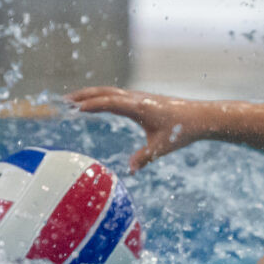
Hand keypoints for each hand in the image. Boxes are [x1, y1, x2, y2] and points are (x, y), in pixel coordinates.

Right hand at [67, 87, 207, 171]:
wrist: (200, 117)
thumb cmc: (181, 131)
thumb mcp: (161, 147)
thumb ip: (144, 158)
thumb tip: (130, 171)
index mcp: (139, 107)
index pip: (110, 102)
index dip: (92, 105)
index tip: (75, 108)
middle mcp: (137, 98)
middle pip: (105, 92)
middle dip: (84, 95)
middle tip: (63, 101)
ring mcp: (138, 97)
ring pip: (109, 91)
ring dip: (91, 94)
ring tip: (72, 101)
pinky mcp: (141, 99)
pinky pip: (116, 95)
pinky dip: (101, 96)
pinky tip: (95, 103)